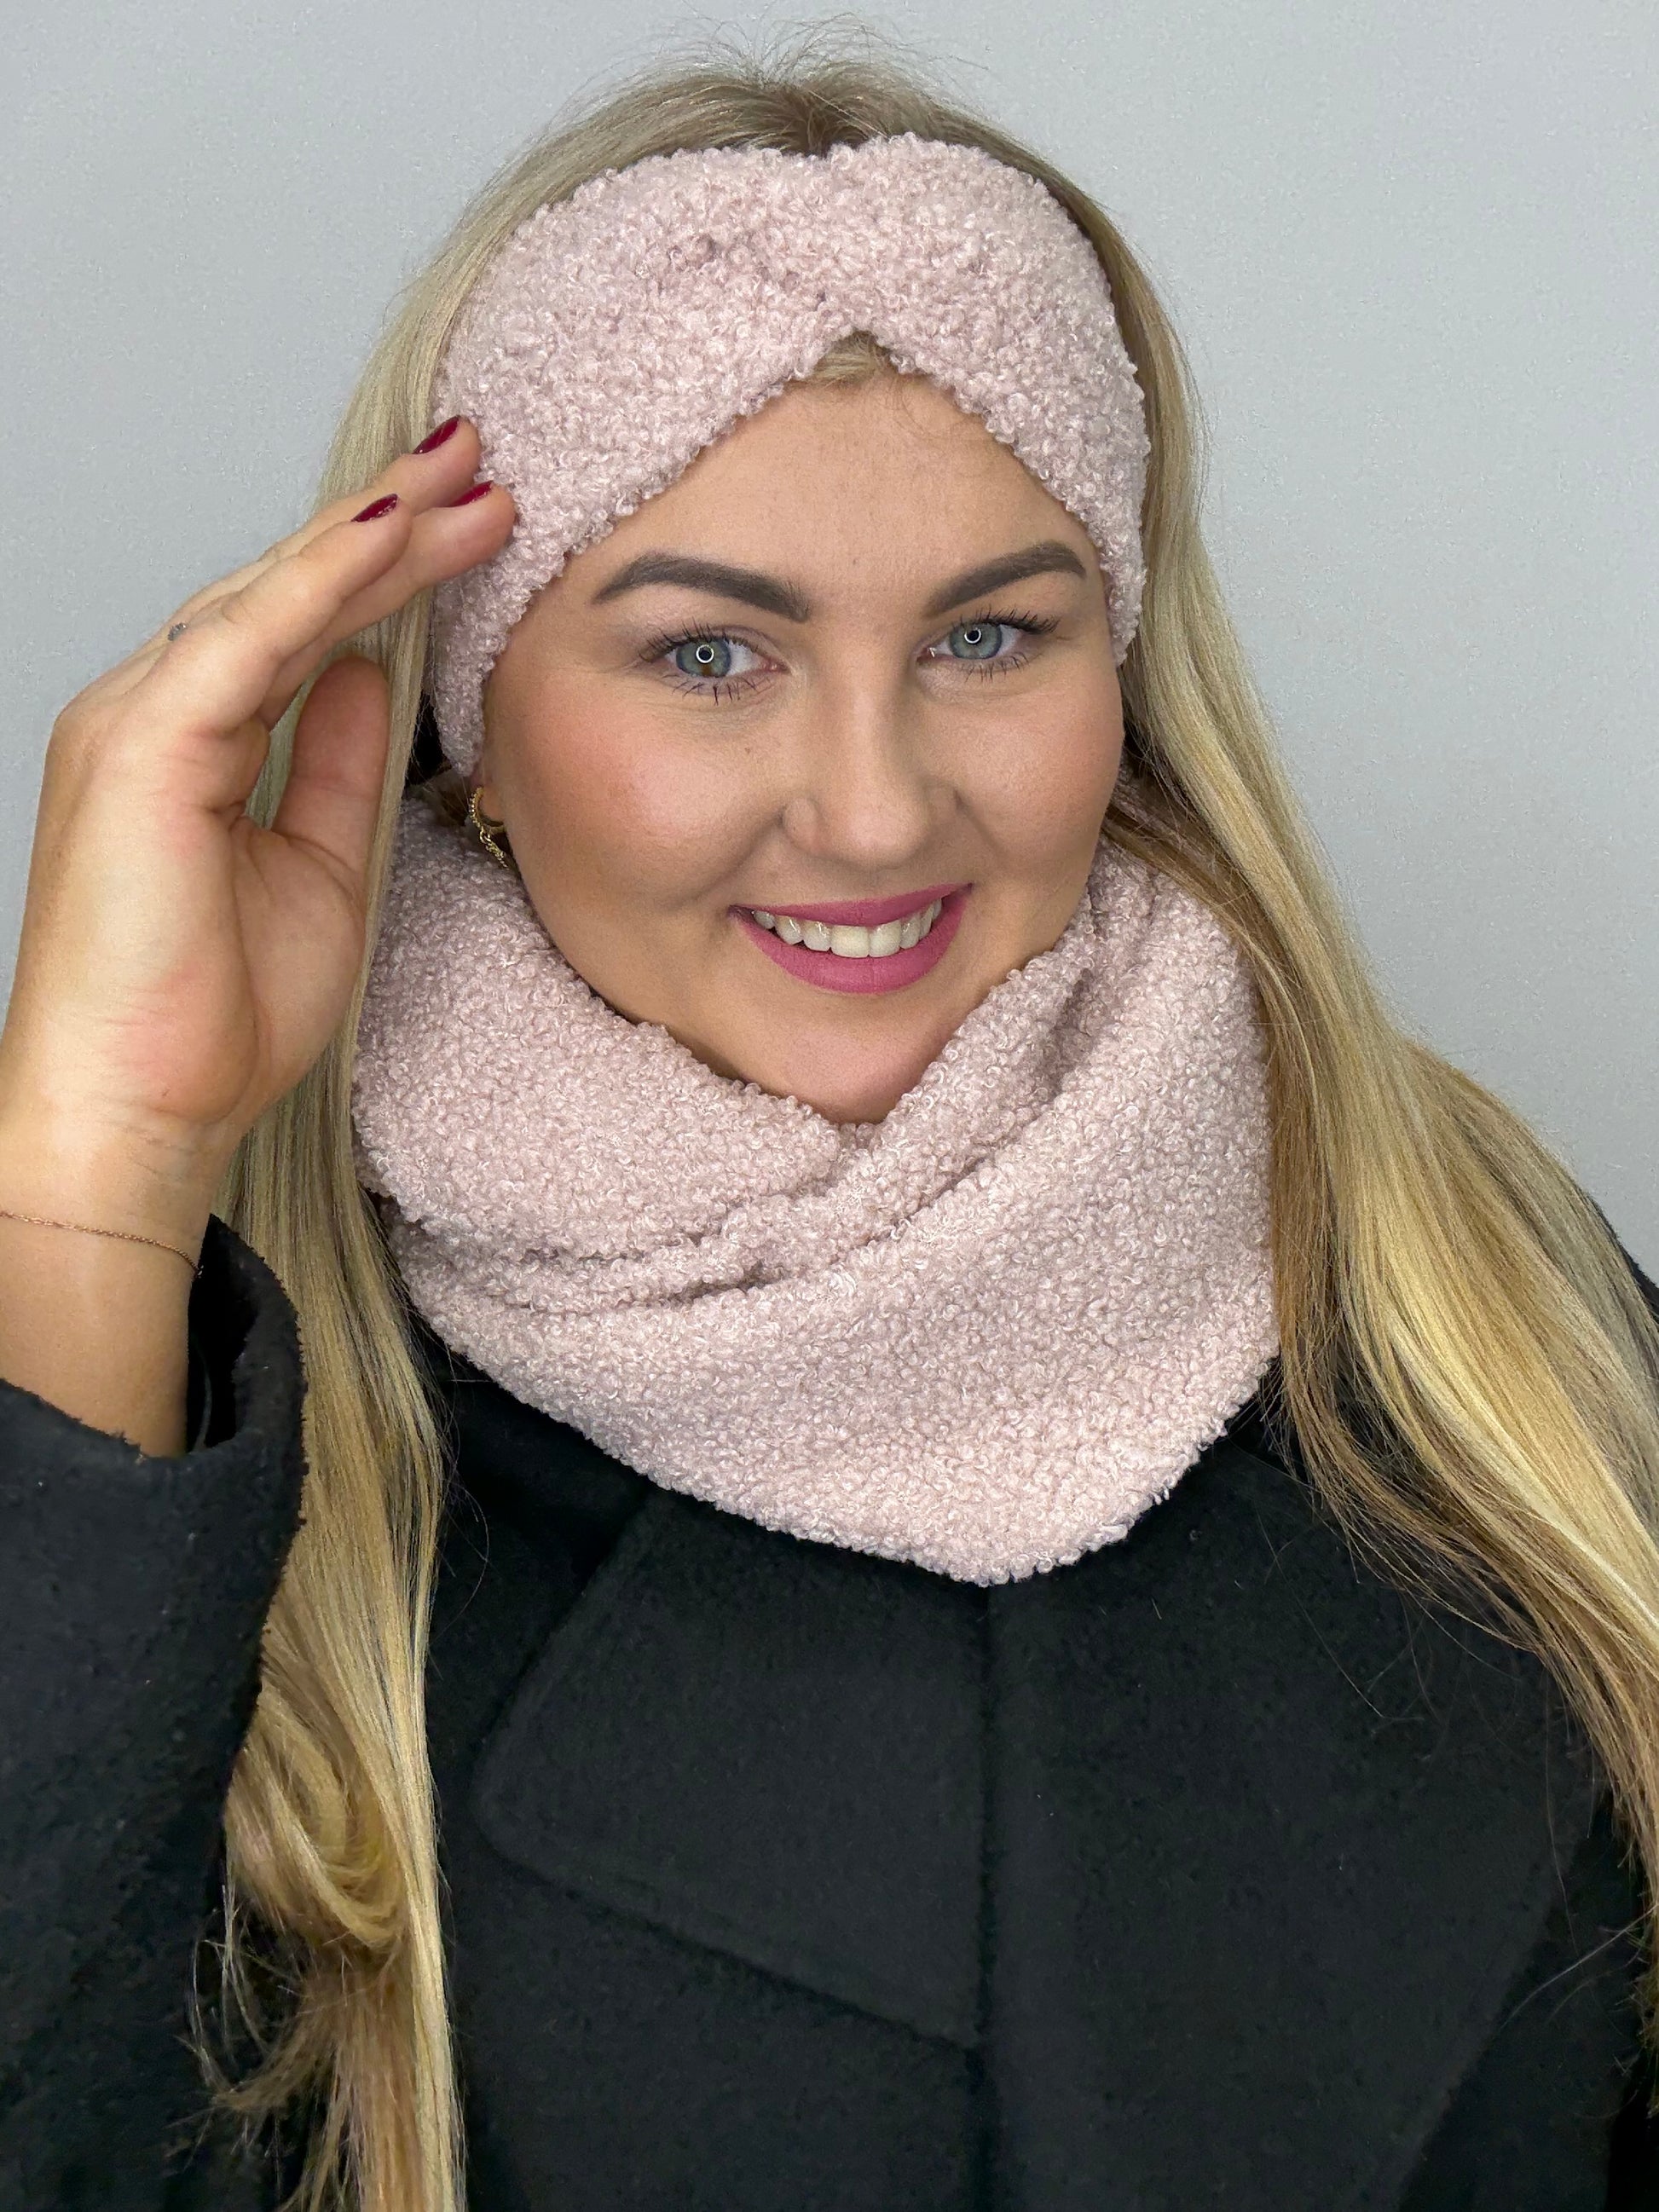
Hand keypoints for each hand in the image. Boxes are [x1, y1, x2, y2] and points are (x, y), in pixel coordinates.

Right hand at [0, 418, 512, 1241]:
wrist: (141, 1112)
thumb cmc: (209, 1018)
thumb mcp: (320, 870)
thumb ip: (338, 766)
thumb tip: (370, 677)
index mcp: (188, 742)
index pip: (297, 627)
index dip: (383, 568)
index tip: (471, 522)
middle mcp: (155, 713)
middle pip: (286, 589)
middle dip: (388, 521)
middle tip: (480, 461)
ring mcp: (138, 721)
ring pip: (271, 596)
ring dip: (370, 532)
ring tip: (463, 478)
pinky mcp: (141, 747)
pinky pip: (246, 642)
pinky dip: (320, 583)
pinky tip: (390, 534)